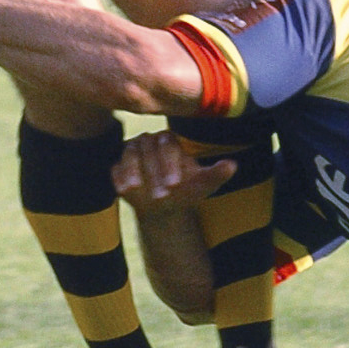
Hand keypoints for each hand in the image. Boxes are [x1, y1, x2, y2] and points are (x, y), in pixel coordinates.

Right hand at [111, 131, 235, 215]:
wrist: (164, 206)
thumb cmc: (186, 190)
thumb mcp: (203, 184)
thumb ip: (216, 174)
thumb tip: (233, 165)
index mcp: (170, 141)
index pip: (168, 145)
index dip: (170, 164)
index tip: (174, 184)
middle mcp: (149, 141)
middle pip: (148, 149)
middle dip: (154, 172)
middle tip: (161, 195)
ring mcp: (132, 151)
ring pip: (129, 154)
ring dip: (132, 171)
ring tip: (134, 189)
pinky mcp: (118, 164)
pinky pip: (115, 166)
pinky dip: (118, 176)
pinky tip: (122, 190)